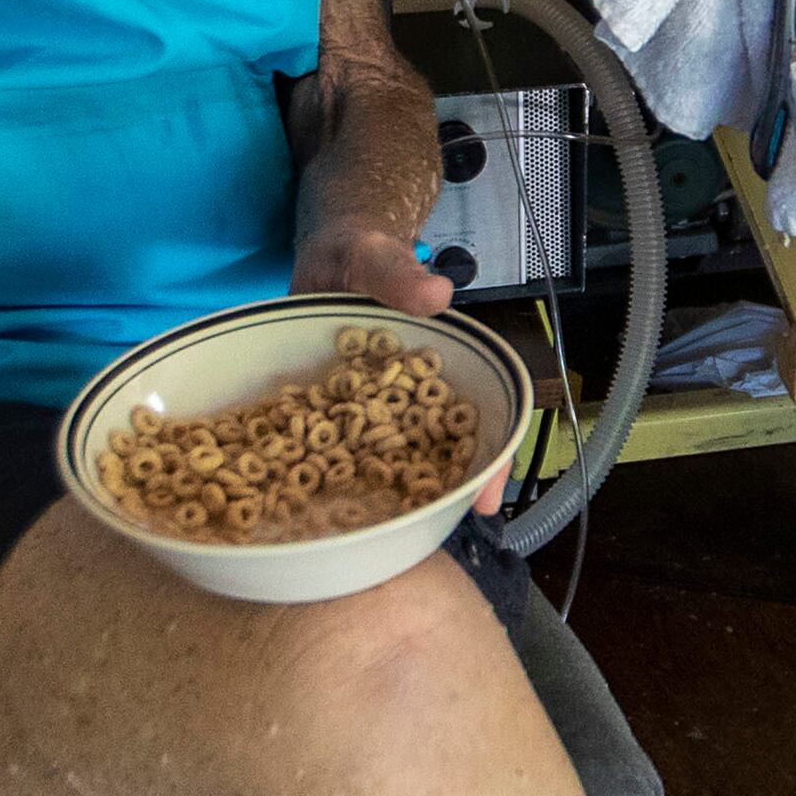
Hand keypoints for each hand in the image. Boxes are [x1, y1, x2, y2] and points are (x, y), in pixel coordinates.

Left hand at [292, 221, 515, 512]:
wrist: (319, 257)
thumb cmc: (360, 253)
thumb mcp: (377, 256)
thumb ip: (398, 276)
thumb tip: (437, 294)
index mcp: (441, 369)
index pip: (481, 421)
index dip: (487, 464)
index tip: (486, 501)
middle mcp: (410, 399)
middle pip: (437, 457)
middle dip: (435, 499)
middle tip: (423, 538)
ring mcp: (368, 411)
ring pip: (387, 465)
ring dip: (382, 500)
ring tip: (369, 542)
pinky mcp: (326, 415)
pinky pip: (330, 452)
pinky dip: (324, 479)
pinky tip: (307, 508)